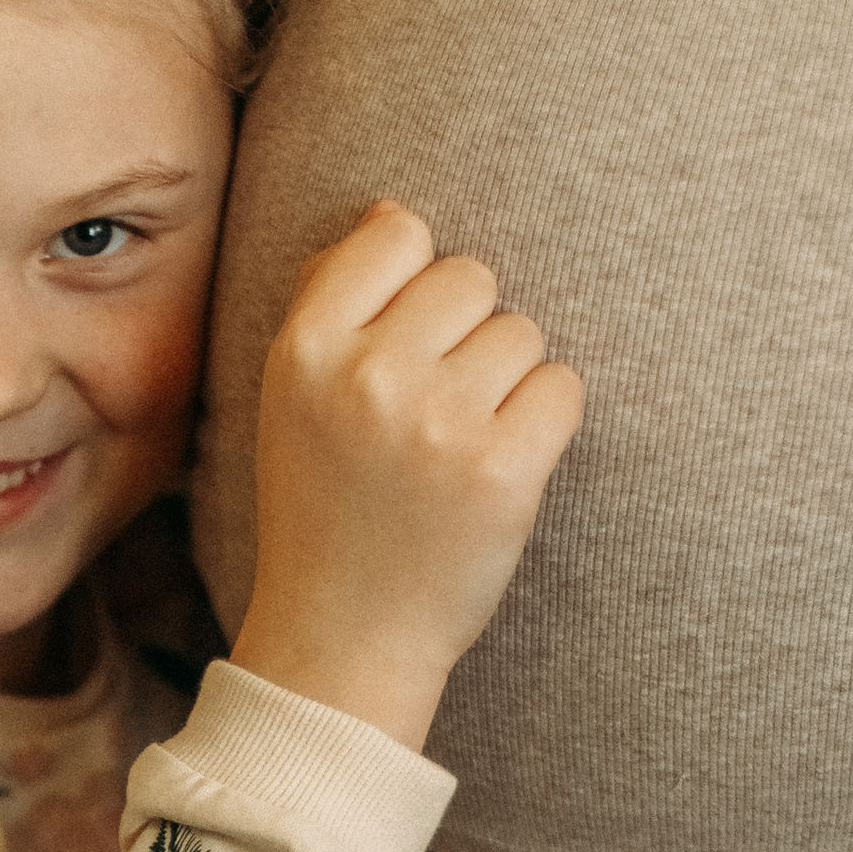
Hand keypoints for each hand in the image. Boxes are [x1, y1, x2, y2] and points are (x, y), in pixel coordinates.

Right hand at [233, 202, 580, 753]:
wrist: (342, 638)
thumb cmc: (324, 508)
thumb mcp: (291, 399)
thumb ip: (330, 300)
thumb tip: (393, 213)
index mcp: (304, 349)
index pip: (397, 235)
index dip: (414, 282)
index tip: (404, 343)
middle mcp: (367, 375)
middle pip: (472, 278)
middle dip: (467, 334)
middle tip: (433, 412)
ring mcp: (438, 422)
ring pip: (522, 333)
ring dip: (507, 383)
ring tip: (458, 447)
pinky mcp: (503, 469)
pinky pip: (562, 388)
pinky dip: (544, 424)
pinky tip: (499, 467)